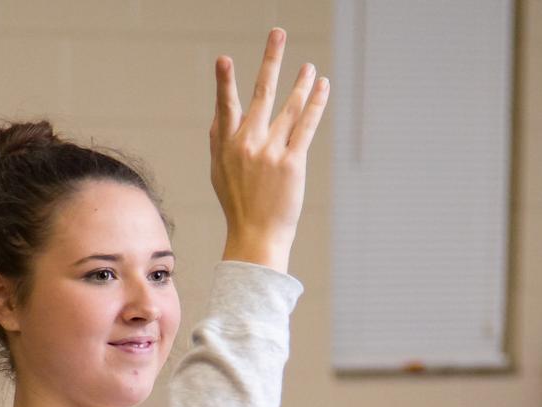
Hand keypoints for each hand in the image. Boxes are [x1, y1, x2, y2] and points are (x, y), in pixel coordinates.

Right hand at [210, 29, 329, 271]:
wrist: (256, 237)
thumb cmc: (238, 205)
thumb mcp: (218, 172)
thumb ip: (219, 140)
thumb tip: (219, 113)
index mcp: (226, 146)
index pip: (226, 106)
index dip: (224, 82)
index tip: (222, 59)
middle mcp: (247, 144)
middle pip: (262, 94)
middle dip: (271, 61)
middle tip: (278, 34)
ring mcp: (270, 152)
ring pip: (290, 107)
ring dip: (302, 83)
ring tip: (310, 68)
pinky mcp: (292, 163)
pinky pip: (307, 126)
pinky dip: (316, 103)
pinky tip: (323, 87)